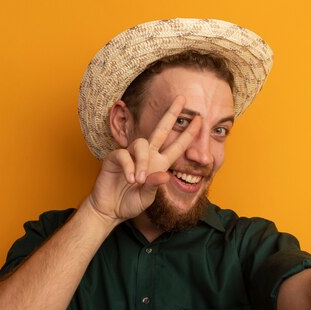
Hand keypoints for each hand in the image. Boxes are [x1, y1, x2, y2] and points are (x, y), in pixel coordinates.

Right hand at [86, 96, 201, 222]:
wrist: (110, 209)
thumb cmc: (130, 202)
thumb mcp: (147, 198)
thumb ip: (154, 186)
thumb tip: (165, 175)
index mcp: (159, 164)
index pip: (177, 146)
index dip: (188, 134)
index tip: (200, 119)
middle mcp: (147, 156)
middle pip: (160, 130)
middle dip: (171, 114)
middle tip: (181, 99)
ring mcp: (130, 155)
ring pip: (141, 144)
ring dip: (141, 162)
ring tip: (139, 181)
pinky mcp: (114, 158)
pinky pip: (123, 155)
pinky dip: (128, 167)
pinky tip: (130, 179)